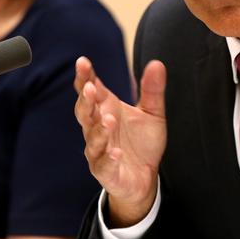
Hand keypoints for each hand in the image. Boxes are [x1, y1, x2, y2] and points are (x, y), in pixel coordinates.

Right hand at [74, 56, 166, 226]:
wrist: (145, 177)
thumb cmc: (142, 142)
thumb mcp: (153, 113)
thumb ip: (152, 90)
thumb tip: (157, 63)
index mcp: (106, 109)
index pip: (91, 90)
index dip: (85, 77)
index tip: (82, 62)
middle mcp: (97, 129)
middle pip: (85, 112)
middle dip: (85, 100)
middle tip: (90, 88)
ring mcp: (99, 151)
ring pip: (93, 139)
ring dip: (99, 129)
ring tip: (108, 119)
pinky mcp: (107, 172)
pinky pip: (104, 165)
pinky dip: (108, 158)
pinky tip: (115, 152)